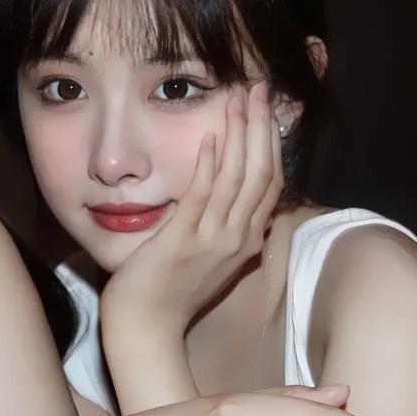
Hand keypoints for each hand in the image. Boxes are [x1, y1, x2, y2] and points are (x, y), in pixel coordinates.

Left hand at [102, 81, 281, 335]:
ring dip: (239, 134)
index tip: (265, 108)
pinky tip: (210, 139)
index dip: (271, 142)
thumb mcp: (207, 257)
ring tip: (237, 99)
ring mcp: (212, 241)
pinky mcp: (182, 242)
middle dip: (262, 126)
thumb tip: (232, 199)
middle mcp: (239, 239)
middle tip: (259, 88)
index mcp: (247, 240)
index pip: (271, 182)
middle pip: (263, 172)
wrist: (145, 327)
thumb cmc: (168, 290)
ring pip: (238, 179)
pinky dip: (209, 166)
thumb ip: (224, 228)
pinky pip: (201, 198)